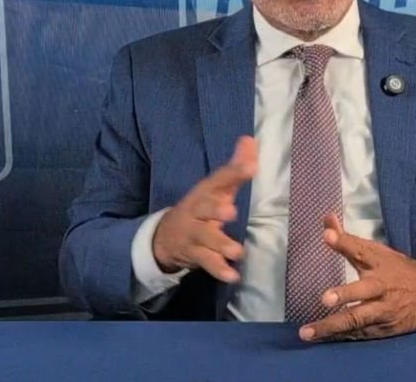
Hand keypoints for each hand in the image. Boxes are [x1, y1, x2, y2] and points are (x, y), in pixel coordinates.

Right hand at [152, 136, 256, 281]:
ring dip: (221, 244)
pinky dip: (219, 270)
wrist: (165, 236)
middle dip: (215, 210)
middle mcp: (196, 211)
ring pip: (205, 238)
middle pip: (203, 208)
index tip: (251, 166)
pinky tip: (232, 276)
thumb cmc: (200, 209)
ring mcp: (193, 234)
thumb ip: (234, 168)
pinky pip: (206, 263)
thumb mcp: (215, 188)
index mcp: (204, 192)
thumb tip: (250, 140)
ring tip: (237, 252)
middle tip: (231, 212)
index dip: (233, 172)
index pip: (218, 179)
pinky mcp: (193, 254)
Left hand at [299, 215, 415, 341]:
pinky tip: (324, 340)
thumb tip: (326, 217)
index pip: (360, 250)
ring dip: (331, 327)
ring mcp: (385, 311)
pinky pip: (361, 334)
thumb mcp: (378, 252)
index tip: (328, 235)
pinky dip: (343, 337)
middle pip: (361, 291)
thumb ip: (347, 240)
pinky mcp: (386, 329)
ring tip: (307, 333)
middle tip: (325, 298)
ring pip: (357, 320)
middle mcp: (382, 287)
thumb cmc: (401, 270)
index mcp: (380, 264)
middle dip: (344, 295)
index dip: (343, 242)